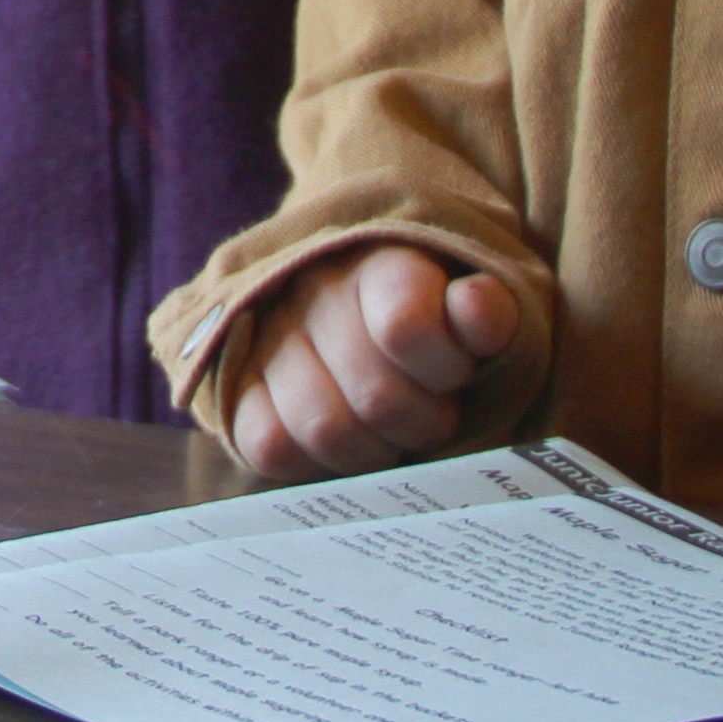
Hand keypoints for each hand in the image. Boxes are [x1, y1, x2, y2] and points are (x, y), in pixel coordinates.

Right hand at [224, 244, 519, 481]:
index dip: (445, 368)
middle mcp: (314, 290)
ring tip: (391, 434)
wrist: (360, 297)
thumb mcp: (477, 303)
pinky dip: (313, 461)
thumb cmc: (435, 315)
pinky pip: (268, 445)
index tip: (459, 372)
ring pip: (323, 427)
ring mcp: (267, 336)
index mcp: (379, 260)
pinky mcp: (235, 382)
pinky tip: (344, 443)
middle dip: (421, 423)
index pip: (406, 326)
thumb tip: (475, 309)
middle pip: (374, 396)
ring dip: (373, 449)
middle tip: (433, 415)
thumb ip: (487, 310)